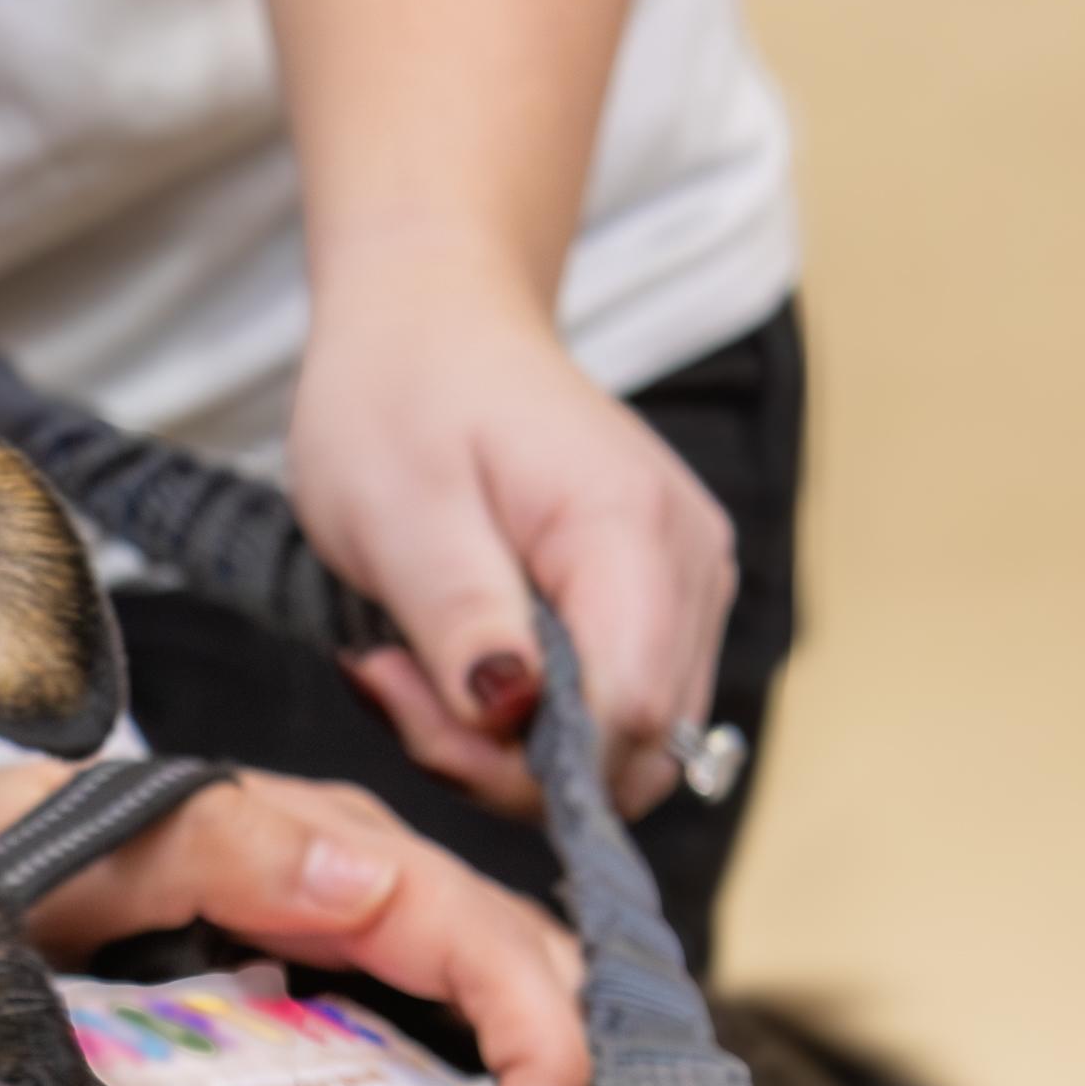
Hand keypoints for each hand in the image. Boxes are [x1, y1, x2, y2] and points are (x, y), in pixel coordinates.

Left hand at [0, 762, 588, 1085]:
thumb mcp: (58, 840)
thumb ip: (201, 838)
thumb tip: (366, 880)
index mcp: (285, 839)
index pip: (457, 917)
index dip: (527, 1028)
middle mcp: (322, 880)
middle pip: (498, 949)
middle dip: (563, 1056)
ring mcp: (316, 940)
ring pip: (482, 982)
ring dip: (540, 1065)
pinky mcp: (294, 1001)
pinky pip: (422, 1024)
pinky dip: (487, 1076)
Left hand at [285, 281, 734, 822]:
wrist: (435, 323)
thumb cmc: (402, 398)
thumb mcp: (393, 508)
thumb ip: (458, 615)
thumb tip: (509, 712)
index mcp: (629, 531)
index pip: (626, 720)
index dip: (518, 760)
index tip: (408, 698)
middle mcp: (691, 564)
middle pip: (635, 752)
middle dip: (504, 762)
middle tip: (397, 681)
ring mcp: (690, 586)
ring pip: (627, 749)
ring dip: (510, 744)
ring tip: (421, 659)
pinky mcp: (667, 603)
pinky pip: (616, 713)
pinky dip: (532, 716)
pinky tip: (464, 656)